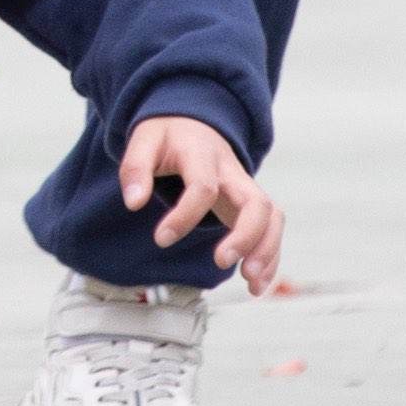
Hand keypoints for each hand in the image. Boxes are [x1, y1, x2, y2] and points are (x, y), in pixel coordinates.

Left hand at [118, 115, 284, 294]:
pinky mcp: (250, 204)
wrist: (192, 120)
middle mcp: (232, 172)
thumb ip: (134, 168)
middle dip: (246, 236)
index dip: (184, 216)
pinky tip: (256, 285)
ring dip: (266, 251)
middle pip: (256, 202)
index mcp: (202, 155)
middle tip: (222, 262)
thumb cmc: (167, 135)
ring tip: (251, 284)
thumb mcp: (144, 141)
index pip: (204, 187)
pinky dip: (270, 257)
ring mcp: (245, 188)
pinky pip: (271, 228)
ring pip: (272, 217)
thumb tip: (133, 203)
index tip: (161, 238)